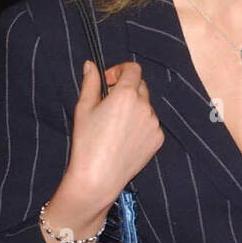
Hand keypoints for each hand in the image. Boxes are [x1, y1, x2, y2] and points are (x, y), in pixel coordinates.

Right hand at [64, 59, 163, 211]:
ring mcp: (154, 124)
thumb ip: (90, 82)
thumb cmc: (87, 142)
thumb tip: (91, 65)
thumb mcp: (83, 108)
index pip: (133, 69)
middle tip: (108, 104)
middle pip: (140, 86)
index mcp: (127, 94)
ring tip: (115, 125)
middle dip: (126, 89)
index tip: (108, 83)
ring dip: (134, 107)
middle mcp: (145, 106)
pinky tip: (124, 138)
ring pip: (146, 106)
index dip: (119, 71)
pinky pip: (151, 124)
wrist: (99, 177)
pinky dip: (140, 124)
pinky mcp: (158, 139)